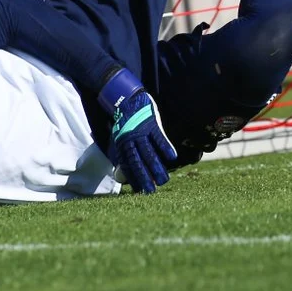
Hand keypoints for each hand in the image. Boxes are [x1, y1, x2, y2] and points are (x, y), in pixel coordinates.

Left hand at [98, 68, 176, 192]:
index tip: (140, 192)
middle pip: (138, 161)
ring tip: (163, 180)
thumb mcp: (119, 141)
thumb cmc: (125, 123)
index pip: (128, 166)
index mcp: (122, 146)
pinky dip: (165, 146)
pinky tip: (172, 157)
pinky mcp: (151, 124)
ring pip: (149, 152)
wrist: (127, 99)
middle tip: (151, 191)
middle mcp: (130, 140)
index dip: (134, 179)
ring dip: (156, 167)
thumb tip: (121, 178)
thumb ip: (122, 158)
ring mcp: (141, 132)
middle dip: (144, 177)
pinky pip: (159, 137)